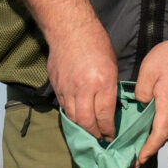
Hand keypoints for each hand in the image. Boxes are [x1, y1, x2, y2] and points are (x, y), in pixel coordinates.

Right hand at [47, 16, 117, 139]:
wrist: (69, 28)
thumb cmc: (96, 44)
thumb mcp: (112, 66)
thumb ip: (109, 88)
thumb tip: (109, 108)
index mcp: (102, 82)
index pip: (104, 115)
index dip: (107, 129)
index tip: (111, 136)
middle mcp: (83, 88)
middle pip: (86, 121)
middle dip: (94, 133)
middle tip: (99, 139)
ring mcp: (67, 87)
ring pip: (72, 116)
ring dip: (81, 127)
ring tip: (89, 132)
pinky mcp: (56, 84)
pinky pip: (63, 105)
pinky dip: (70, 114)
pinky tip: (77, 117)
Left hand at [134, 35, 167, 163]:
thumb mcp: (149, 72)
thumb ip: (141, 92)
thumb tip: (139, 104)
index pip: (159, 134)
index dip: (149, 149)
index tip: (138, 160)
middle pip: (162, 136)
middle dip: (148, 151)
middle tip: (133, 163)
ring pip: (164, 129)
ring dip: (151, 141)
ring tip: (135, 150)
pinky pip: (165, 121)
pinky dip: (155, 130)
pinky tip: (144, 130)